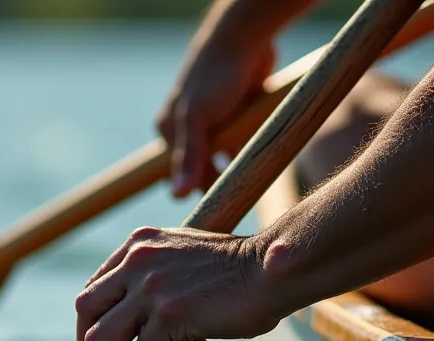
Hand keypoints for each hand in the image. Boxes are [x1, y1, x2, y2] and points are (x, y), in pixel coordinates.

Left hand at [74, 227, 279, 340]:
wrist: (278, 268)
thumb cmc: (244, 274)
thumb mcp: (187, 266)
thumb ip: (158, 289)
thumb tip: (143, 338)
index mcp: (139, 245)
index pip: (94, 291)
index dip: (102, 328)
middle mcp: (136, 261)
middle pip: (85, 314)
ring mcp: (149, 286)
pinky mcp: (168, 313)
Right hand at [157, 41, 273, 197]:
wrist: (245, 38)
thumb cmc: (215, 76)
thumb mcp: (199, 118)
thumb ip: (190, 156)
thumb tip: (177, 194)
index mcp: (170, 131)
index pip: (182, 174)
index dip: (199, 191)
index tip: (220, 210)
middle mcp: (189, 129)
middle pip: (206, 169)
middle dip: (222, 181)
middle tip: (242, 199)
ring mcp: (215, 123)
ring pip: (227, 157)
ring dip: (239, 167)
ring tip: (254, 182)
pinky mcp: (236, 116)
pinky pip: (243, 142)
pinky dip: (251, 150)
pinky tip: (263, 159)